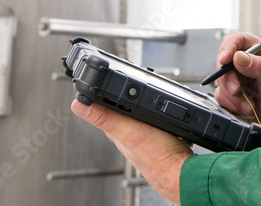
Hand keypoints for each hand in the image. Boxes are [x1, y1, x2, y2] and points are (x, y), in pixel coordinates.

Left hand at [72, 99, 192, 204]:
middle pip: (128, 116)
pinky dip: (168, 122)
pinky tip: (173, 121)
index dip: (105, 99)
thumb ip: (104, 117)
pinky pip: (165, 128)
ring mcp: (151, 143)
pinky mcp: (168, 144)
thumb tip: (77, 104)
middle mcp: (133, 140)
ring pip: (147, 122)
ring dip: (150, 112)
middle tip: (132, 90)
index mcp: (121, 135)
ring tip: (154, 103)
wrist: (183, 173)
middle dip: (130, 103)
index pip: (107, 113)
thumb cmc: (158, 156)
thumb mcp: (128, 129)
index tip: (103, 87)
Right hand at [212, 31, 260, 143]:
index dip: (228, 47)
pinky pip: (221, 97)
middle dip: (229, 79)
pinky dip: (232, 105)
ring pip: (221, 81)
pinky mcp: (232, 96)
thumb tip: (239, 57)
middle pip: (224, 62)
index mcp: (259, 52)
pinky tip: (247, 109)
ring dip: (233, 96)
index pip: (238, 40)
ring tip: (249, 105)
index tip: (225, 60)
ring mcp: (238, 80)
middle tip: (237, 91)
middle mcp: (246, 64)